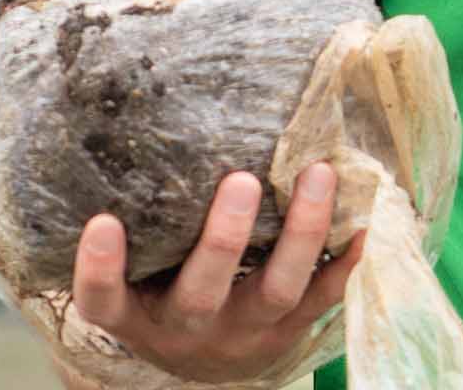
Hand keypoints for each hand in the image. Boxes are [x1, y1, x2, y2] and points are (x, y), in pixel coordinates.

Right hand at [68, 163, 364, 384]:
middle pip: (200, 295)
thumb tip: (146, 103)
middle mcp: (185, 326)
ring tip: (318, 174)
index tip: (102, 222)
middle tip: (241, 180)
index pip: (103, 300)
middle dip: (223, 240)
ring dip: (300, 234)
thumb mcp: (141, 264)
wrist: (205, 359)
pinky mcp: (286, 333)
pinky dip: (343, 264)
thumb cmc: (165, 284)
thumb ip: (142, 210)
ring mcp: (240, 333)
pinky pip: (320, 302)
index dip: (99, 269)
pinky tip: (362, 223)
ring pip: (273, 294)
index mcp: (137, 311)